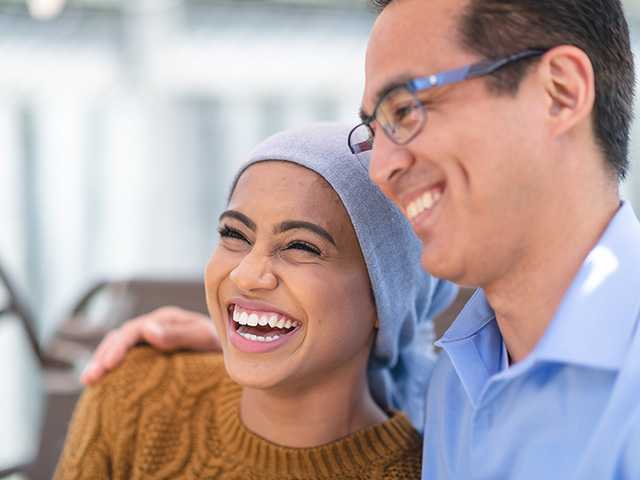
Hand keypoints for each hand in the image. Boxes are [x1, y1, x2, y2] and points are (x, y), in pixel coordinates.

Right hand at [81, 306, 219, 384]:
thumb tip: (147, 330)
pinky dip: (111, 369)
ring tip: (88, 381)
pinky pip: (125, 361)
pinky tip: (101, 385)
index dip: (119, 346)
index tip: (109, 365)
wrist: (233, 356)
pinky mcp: (149, 357)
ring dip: (101, 362)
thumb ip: (180, 334)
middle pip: (120, 338)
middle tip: (89, 378)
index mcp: (166, 320)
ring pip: (117, 347)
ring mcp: (150, 341)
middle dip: (103, 357)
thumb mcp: (206, 339)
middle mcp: (154, 327)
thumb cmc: (221, 346)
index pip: (135, 330)